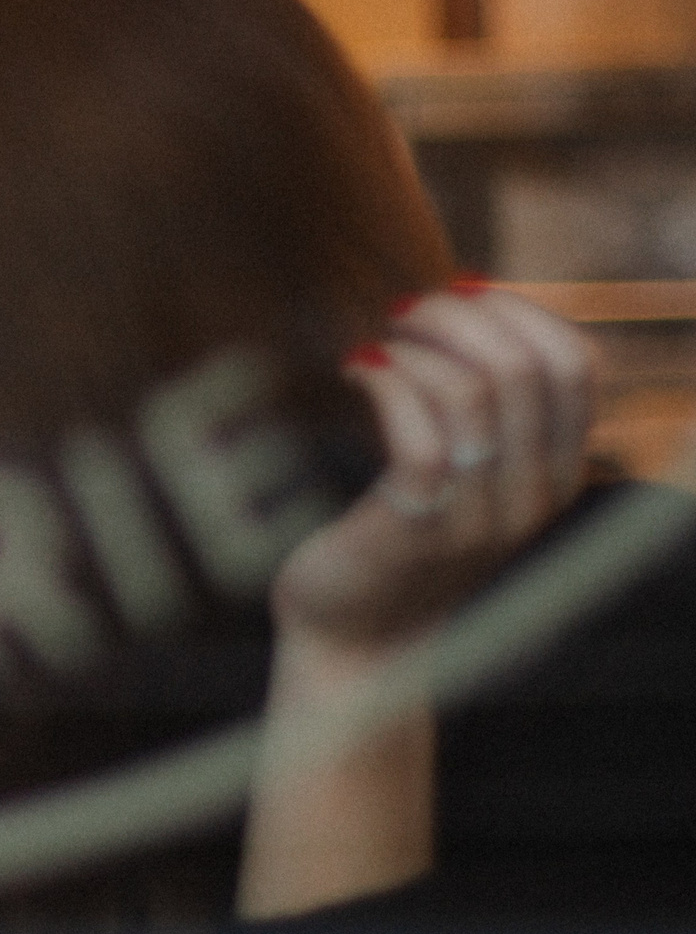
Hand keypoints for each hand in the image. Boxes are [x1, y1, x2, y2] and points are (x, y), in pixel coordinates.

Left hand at [272, 283, 594, 659]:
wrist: (357, 641)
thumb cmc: (399, 541)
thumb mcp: (465, 476)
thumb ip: (485, 412)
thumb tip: (468, 300)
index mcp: (557, 474)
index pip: (578, 365)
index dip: (523, 312)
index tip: (464, 293)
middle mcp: (531, 496)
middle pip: (525, 367)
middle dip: (462, 317)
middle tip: (405, 310)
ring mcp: (478, 516)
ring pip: (474, 392)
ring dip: (419, 346)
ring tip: (377, 343)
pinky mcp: (418, 529)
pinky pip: (419, 436)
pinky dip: (386, 383)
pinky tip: (357, 370)